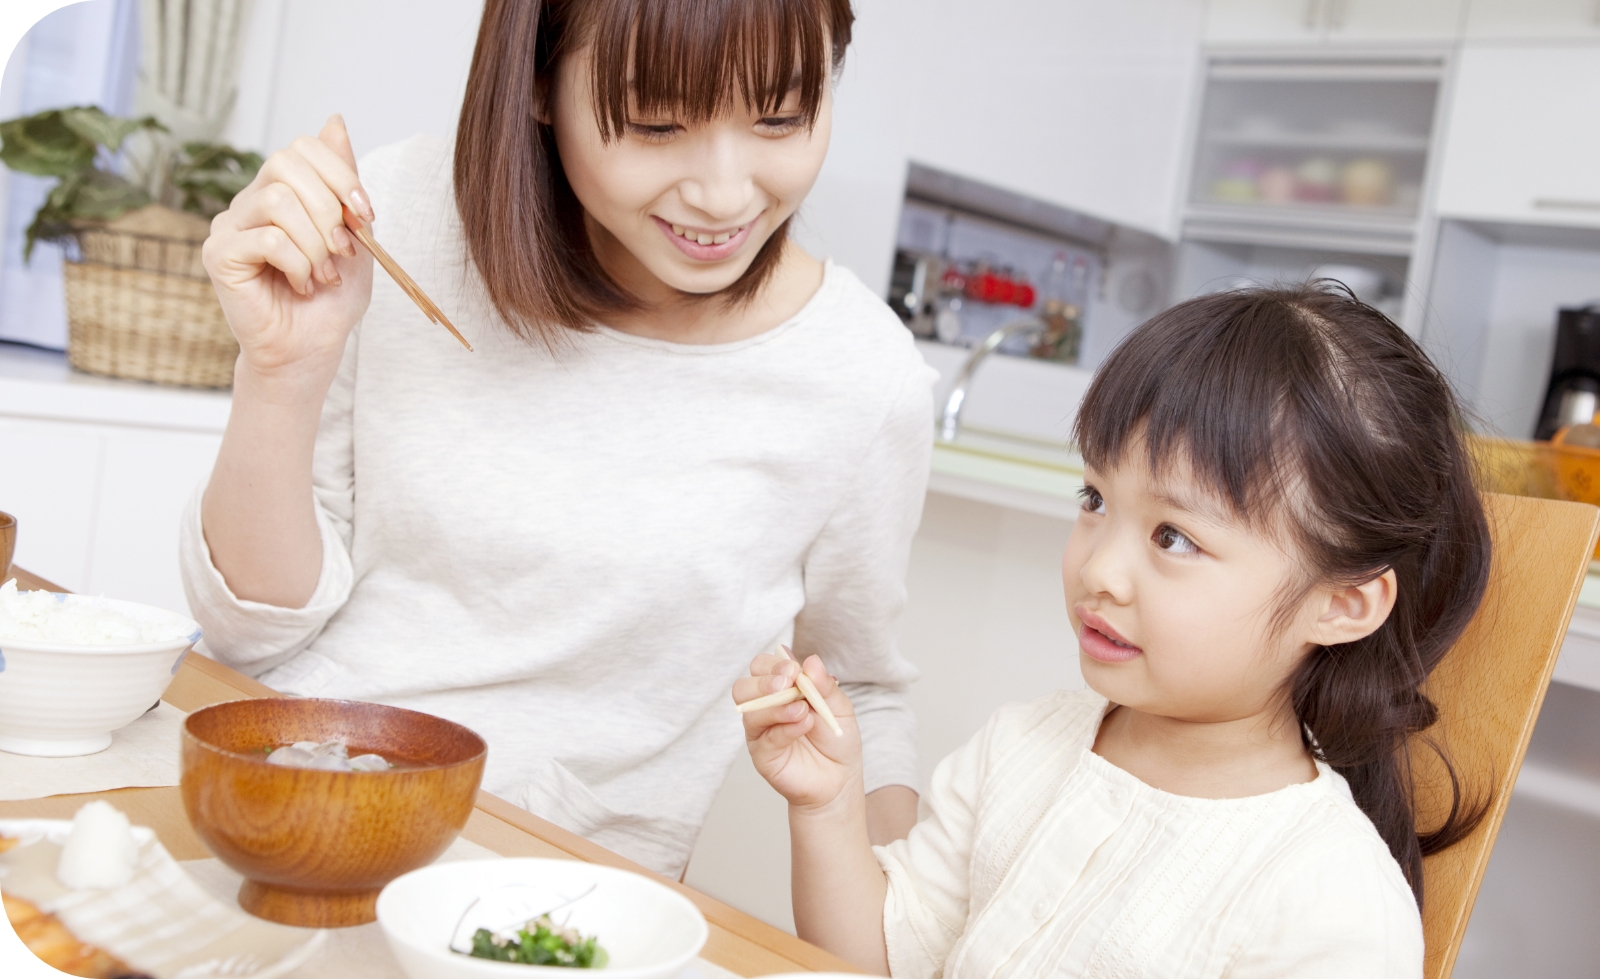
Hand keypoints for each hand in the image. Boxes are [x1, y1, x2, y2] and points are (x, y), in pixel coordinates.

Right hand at [202, 114, 374, 390]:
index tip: (366, 215)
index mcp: (282, 190)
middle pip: (287, 164)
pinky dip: (298, 264)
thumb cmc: (332, 297)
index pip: (303, 147)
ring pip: (278, 201)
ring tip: (323, 274)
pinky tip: (302, 285)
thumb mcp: (354, 234)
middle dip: (330, 208)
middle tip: (343, 251)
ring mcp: (229, 225)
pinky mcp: (219, 254)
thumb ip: (343, 181)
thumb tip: (335, 120)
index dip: (340, 175)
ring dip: (315, 242)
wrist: (312, 347)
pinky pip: (267, 238)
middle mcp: (250, 201)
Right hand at [736, 651, 860, 811]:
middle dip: (764, 681)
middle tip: (788, 683)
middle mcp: (764, 708)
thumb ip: (824, 685)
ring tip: (802, 709)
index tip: (795, 670)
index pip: (762, 667)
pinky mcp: (762, 755)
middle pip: (743, 686)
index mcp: (780, 689)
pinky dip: (786, 728)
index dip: (774, 664)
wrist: (839, 777)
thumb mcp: (839, 707)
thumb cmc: (835, 738)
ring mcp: (760, 732)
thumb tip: (811, 660)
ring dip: (776, 705)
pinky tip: (804, 725)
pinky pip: (765, 738)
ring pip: (750, 711)